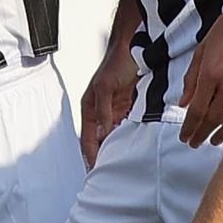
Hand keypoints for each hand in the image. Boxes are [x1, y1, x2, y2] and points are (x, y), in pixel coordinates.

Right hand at [80, 42, 137, 167]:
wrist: (134, 49)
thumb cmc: (115, 63)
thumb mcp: (105, 87)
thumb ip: (104, 110)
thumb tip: (103, 132)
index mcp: (90, 108)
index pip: (88, 138)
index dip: (91, 155)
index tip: (95, 170)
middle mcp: (102, 112)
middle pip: (100, 141)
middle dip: (103, 156)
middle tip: (109, 173)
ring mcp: (116, 111)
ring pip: (115, 137)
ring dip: (117, 148)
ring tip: (122, 165)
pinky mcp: (130, 109)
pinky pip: (128, 128)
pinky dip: (130, 138)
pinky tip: (135, 147)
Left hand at [178, 0, 222, 147]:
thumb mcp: (202, 48)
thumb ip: (191, 78)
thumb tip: (184, 101)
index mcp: (210, 72)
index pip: (196, 110)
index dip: (189, 127)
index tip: (185, 136)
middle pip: (212, 119)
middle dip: (200, 134)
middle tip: (193, 142)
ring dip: (220, 134)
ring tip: (211, 141)